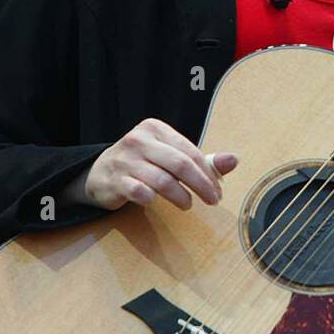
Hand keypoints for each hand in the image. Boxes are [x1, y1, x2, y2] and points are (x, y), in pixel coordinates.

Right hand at [69, 118, 238, 210]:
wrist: (99, 173)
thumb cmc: (142, 163)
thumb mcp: (169, 156)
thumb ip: (201, 160)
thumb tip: (234, 160)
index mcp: (155, 129)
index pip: (190, 151)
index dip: (208, 172)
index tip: (218, 190)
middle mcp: (139, 140)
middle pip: (180, 164)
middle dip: (201, 184)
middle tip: (212, 200)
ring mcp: (125, 160)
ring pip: (163, 180)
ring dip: (181, 196)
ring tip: (188, 205)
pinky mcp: (114, 180)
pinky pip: (139, 191)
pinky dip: (152, 199)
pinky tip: (156, 203)